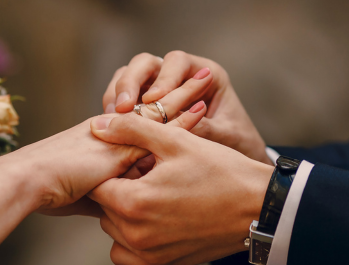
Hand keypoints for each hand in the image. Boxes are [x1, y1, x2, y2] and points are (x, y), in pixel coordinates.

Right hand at [5, 72, 215, 216]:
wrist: (30, 182)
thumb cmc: (49, 190)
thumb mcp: (86, 194)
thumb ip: (106, 195)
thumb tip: (119, 210)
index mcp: (104, 139)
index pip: (140, 121)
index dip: (161, 111)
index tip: (182, 102)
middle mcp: (114, 130)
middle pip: (152, 107)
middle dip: (176, 92)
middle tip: (202, 75)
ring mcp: (120, 134)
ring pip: (158, 109)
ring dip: (184, 94)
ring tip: (207, 77)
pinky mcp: (124, 142)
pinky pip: (158, 127)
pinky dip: (181, 119)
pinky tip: (201, 108)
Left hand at [88, 114, 273, 264]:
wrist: (260, 207)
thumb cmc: (221, 171)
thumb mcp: (176, 140)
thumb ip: (132, 129)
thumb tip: (98, 125)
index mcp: (134, 203)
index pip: (97, 185)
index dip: (113, 169)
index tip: (135, 161)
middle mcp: (137, 235)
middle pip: (104, 210)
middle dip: (119, 190)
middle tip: (148, 175)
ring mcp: (150, 255)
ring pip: (115, 232)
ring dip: (125, 215)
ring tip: (154, 196)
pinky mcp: (165, 264)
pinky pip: (131, 255)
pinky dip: (135, 239)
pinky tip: (158, 218)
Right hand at [103, 51, 270, 164]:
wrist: (235, 167)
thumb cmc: (237, 144)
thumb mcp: (225, 136)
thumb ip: (203, 128)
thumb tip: (173, 126)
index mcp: (205, 73)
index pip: (177, 62)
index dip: (163, 79)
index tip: (153, 100)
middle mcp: (178, 75)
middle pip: (146, 63)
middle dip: (131, 82)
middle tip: (123, 107)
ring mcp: (158, 87)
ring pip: (128, 76)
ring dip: (117, 94)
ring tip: (111, 117)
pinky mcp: (143, 105)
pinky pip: (122, 97)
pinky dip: (114, 109)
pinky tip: (112, 127)